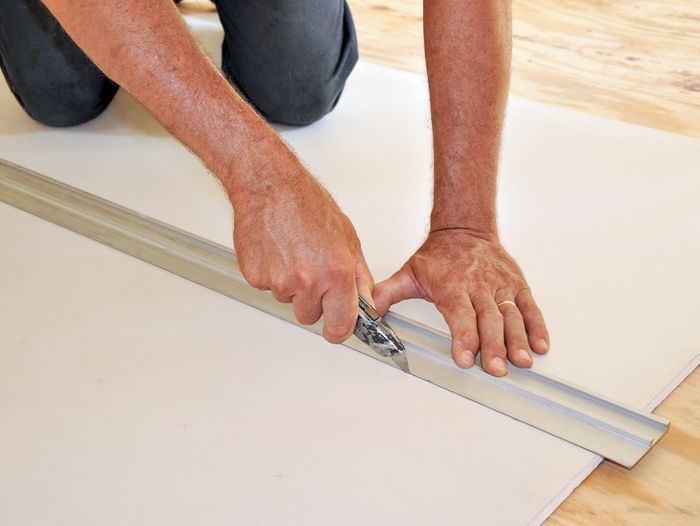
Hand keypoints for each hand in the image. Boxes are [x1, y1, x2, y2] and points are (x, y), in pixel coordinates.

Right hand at [230, 146, 373, 343]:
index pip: (340, 326)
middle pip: (310, 316)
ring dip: (292, 285)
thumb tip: (365, 302)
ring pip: (288, 300)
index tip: (337, 328)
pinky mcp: (256, 277)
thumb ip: (359, 277)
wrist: (270, 187)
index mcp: (336, 274)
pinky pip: (268, 287)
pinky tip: (278, 250)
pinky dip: (272, 274)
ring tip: (294, 252)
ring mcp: (279, 281)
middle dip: (314, 300)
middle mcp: (308, 282)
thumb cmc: (307, 204)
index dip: (339, 329)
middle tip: (312, 270)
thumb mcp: (348, 239)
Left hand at [374, 229, 548, 375]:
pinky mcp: (516, 285)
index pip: (460, 314)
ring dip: (518, 339)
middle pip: (488, 320)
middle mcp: (478, 287)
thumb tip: (364, 311)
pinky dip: (537, 325)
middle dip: (494, 346)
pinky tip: (540, 344)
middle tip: (497, 368)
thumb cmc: (439, 255)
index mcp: (452, 286)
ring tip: (522, 360)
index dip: (463, 337)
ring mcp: (500, 287)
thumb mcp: (409, 272)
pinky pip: (529, 306)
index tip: (465, 357)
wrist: (465, 228)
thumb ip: (387, 293)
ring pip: (511, 315)